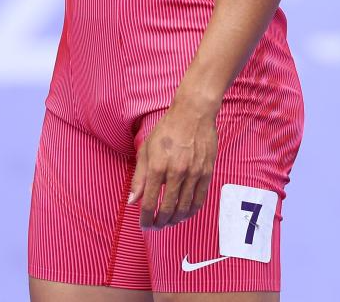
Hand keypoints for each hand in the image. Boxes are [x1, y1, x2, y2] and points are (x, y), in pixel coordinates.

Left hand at [129, 97, 218, 229]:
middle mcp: (176, 172)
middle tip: (157, 226)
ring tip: (170, 222)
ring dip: (175, 220)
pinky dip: (192, 211)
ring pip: (185, 208)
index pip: (150, 204)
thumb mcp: (146, 149)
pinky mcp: (207, 171)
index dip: (146, 219)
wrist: (193, 113)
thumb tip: (132, 201)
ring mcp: (194, 173)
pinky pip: (200, 199)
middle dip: (160, 223)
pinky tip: (186, 213)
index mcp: (158, 167)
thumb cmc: (167, 130)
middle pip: (168, 210)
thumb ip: (139, 177)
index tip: (144, 225)